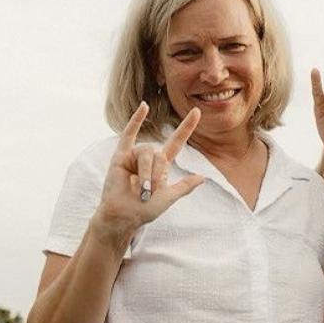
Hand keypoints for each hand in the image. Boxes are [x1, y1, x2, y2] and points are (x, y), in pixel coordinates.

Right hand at [94, 103, 204, 240]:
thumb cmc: (145, 210)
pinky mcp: (120, 157)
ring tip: (141, 189)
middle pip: (160, 153)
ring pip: (147, 152)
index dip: (187, 127)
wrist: (124, 216)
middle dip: (156, 174)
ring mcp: (134, 156)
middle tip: (150, 191)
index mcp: (161, 166)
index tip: (197, 112)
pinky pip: (128, 134)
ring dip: (146, 172)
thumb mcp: (169, 198)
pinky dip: (136, 120)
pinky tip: (144, 106)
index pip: (176, 142)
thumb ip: (184, 187)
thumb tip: (202, 177)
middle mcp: (149, 158)